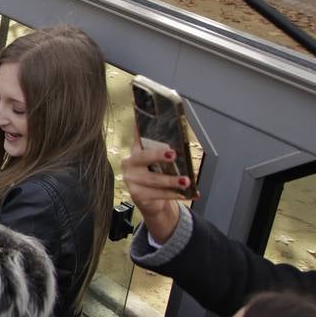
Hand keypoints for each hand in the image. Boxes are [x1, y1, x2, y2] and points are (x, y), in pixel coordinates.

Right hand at [122, 124, 191, 243]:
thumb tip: (182, 143)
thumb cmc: (158, 177)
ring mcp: (131, 179)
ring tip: (186, 181)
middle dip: (158, 155)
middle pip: (143, 157)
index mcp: (137, 150)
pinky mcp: (136, 194)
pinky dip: (173, 194)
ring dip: (171, 180)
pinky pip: (157, 194)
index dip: (140, 126)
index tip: (143, 114)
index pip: (138, 135)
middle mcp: (130, 163)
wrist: (152, 202)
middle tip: (173, 154)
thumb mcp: (161, 163)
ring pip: (153, 179)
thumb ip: (166, 152)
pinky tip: (185, 194)